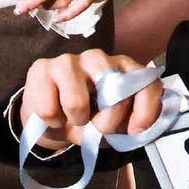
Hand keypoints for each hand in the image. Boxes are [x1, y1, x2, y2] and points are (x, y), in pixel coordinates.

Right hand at [20, 49, 161, 146]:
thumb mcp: (116, 125)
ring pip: (76, 102)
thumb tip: (136, 128)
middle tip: (97, 126)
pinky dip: (52, 121)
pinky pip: (48, 109)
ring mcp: (69, 60)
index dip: (146, 110)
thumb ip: (130, 122)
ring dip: (76, 121)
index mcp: (124, 68)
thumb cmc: (90, 119)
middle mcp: (99, 58)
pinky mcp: (41, 67)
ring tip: (75, 117)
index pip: (147, 83)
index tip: (135, 131)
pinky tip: (55, 113)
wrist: (52, 119)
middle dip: (107, 122)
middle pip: (113, 94)